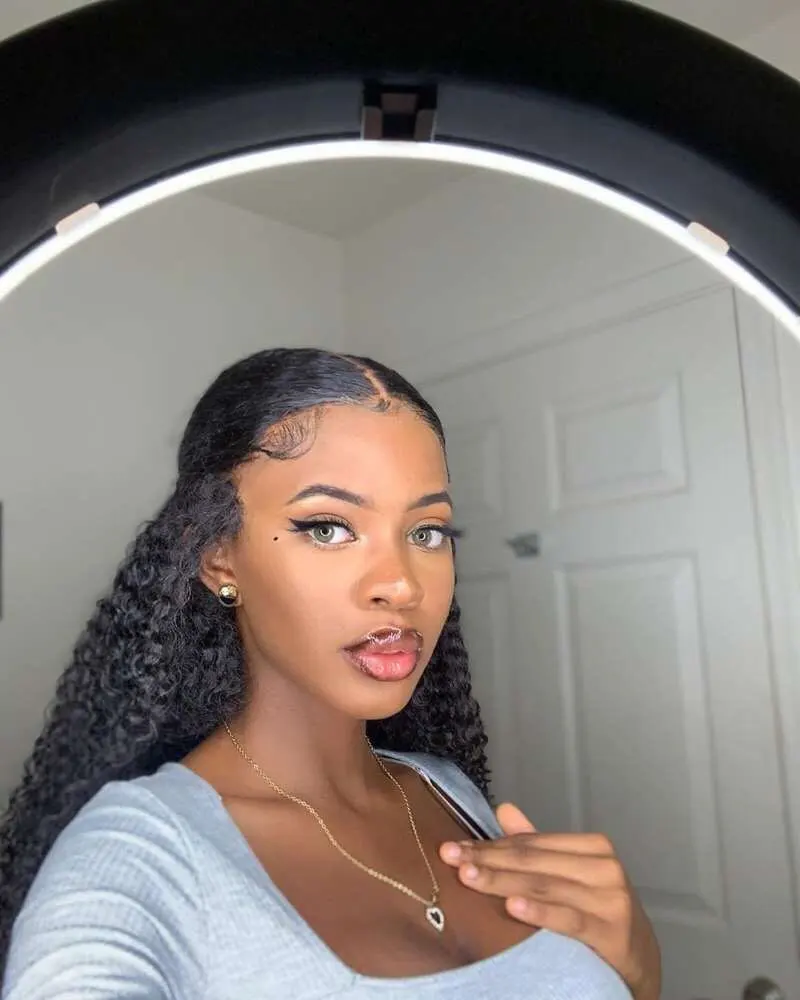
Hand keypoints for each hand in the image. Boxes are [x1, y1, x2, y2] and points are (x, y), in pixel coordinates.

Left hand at [439, 803, 660, 999]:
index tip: (456, 849)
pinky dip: (539, 911)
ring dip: (502, 882)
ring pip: (544, 886)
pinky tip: (512, 906)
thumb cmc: (599, 913)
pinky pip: (568, 918)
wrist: (641, 963)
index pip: (531, 844)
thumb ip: (538, 845)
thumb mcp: (570, 876)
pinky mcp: (612, 932)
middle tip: (452, 859)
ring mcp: (611, 899)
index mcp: (593, 847)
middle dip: (488, 861)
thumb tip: (504, 809)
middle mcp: (605, 867)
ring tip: (469, 877)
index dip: (491, 845)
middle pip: (534, 862)